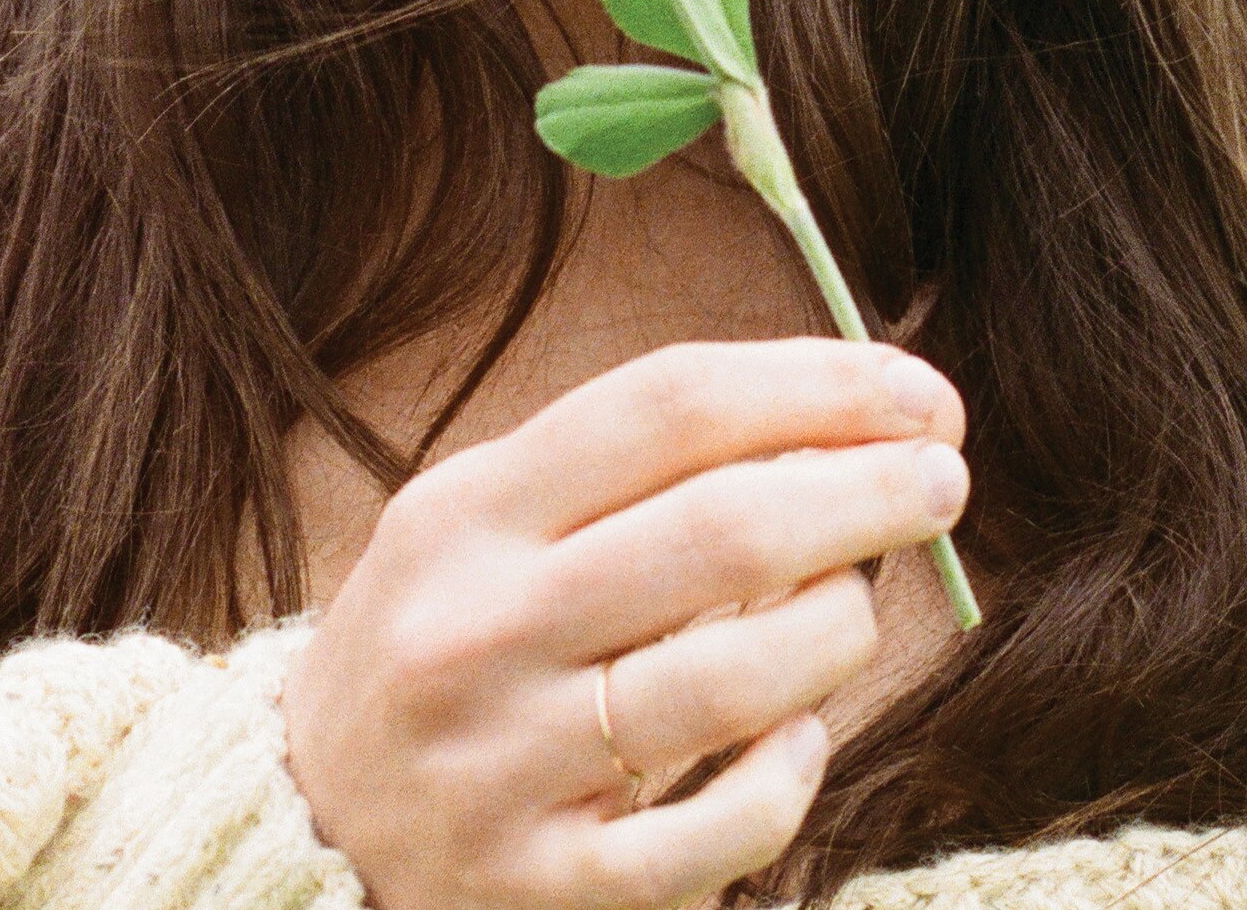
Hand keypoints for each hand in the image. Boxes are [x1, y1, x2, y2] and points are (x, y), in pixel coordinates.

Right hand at [279, 338, 970, 909]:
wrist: (303, 823)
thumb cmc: (445, 636)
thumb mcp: (484, 520)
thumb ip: (625, 474)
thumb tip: (827, 426)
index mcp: (470, 513)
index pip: (668, 409)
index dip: (813, 386)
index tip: (915, 389)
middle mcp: (483, 631)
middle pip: (719, 532)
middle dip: (864, 492)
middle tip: (943, 474)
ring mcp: (513, 768)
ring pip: (734, 681)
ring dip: (841, 626)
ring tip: (863, 601)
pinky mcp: (549, 890)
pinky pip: (717, 832)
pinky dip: (788, 772)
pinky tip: (801, 732)